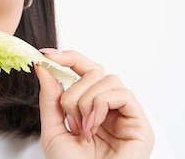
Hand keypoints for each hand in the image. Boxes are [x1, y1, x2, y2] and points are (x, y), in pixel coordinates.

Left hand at [35, 49, 154, 158]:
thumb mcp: (53, 130)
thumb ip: (50, 98)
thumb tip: (44, 68)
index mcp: (90, 107)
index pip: (84, 70)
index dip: (68, 58)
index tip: (47, 54)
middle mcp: (109, 108)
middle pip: (95, 70)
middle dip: (74, 88)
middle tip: (68, 113)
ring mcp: (126, 114)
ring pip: (108, 79)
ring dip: (86, 100)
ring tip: (82, 126)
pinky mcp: (140, 124)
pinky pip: (122, 94)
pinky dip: (101, 104)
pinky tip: (94, 125)